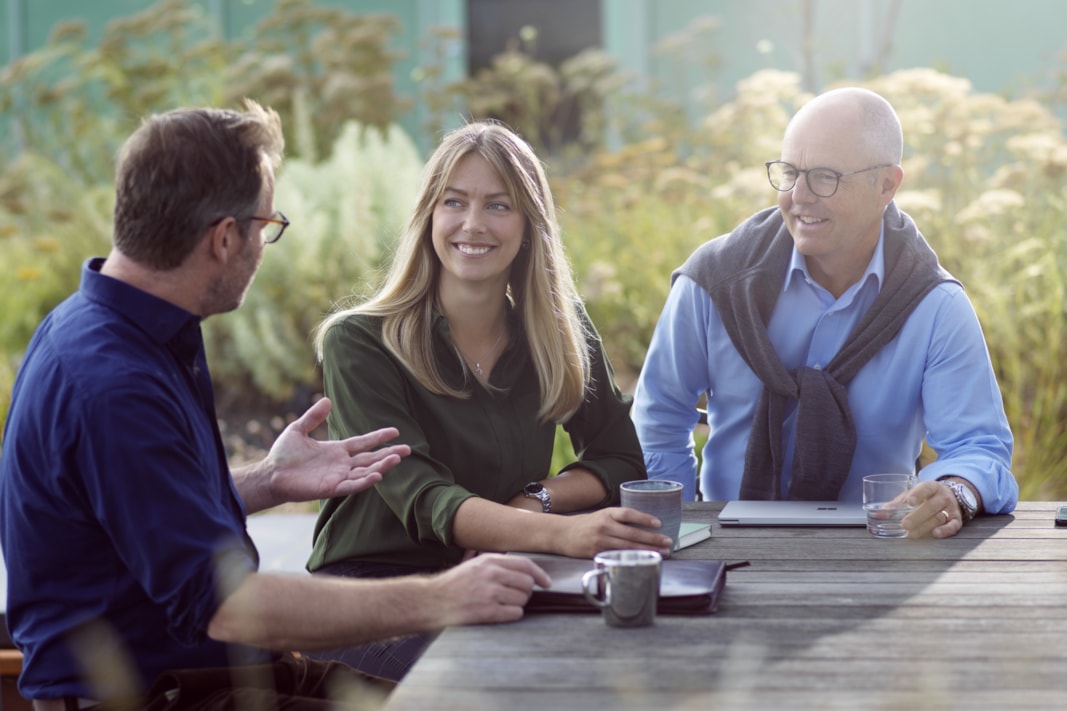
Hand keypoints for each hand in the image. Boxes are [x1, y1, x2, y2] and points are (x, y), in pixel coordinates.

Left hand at [253, 397, 409, 508]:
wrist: (270, 474)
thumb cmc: (282, 455)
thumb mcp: (298, 429)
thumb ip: (313, 416)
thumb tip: (327, 400)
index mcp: (337, 450)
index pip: (363, 443)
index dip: (379, 437)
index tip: (395, 431)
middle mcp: (341, 464)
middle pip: (371, 458)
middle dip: (389, 454)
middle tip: (408, 450)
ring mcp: (338, 477)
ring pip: (366, 472)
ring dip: (382, 466)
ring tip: (397, 459)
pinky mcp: (331, 488)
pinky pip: (352, 486)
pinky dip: (365, 481)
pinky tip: (378, 475)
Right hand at [431, 554, 552, 625]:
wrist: (433, 600)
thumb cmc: (455, 583)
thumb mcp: (475, 564)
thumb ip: (497, 564)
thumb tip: (525, 570)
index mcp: (490, 561)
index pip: (525, 565)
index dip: (540, 575)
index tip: (546, 583)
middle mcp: (492, 575)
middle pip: (527, 583)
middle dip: (525, 592)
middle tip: (515, 596)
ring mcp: (490, 593)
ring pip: (523, 599)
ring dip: (518, 604)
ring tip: (503, 604)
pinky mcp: (487, 611)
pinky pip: (515, 613)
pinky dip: (512, 614)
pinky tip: (501, 612)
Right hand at [557, 507, 673, 558]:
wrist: (563, 534)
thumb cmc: (587, 524)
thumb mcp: (602, 515)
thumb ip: (620, 519)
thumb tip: (645, 524)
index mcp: (606, 514)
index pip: (628, 514)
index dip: (644, 518)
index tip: (659, 523)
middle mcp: (604, 526)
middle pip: (633, 533)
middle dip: (653, 539)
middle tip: (668, 542)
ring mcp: (601, 541)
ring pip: (628, 547)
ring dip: (647, 550)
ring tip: (663, 552)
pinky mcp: (598, 554)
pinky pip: (619, 556)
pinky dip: (633, 558)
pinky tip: (644, 559)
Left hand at [902, 479, 960, 538]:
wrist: (950, 496)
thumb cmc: (925, 496)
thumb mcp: (912, 495)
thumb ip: (897, 504)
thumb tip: (879, 514)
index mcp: (931, 487)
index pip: (926, 488)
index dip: (918, 494)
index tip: (909, 501)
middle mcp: (942, 496)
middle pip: (931, 506)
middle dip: (917, 516)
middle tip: (904, 524)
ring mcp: (951, 508)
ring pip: (939, 517)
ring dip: (925, 526)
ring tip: (911, 533)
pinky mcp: (957, 520)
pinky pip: (953, 526)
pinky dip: (945, 531)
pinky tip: (935, 534)